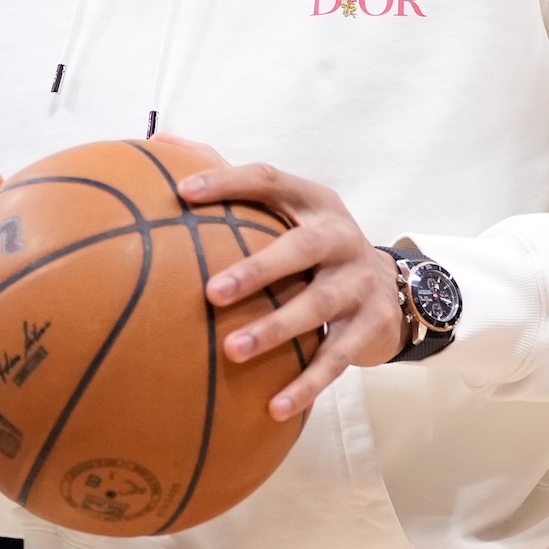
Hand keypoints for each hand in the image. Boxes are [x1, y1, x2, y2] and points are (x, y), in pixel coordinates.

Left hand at [177, 161, 405, 418]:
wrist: (391, 289)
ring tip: (231, 352)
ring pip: (317, 307)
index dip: (229, 182)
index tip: (183, 194)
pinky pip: (335, 359)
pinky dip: (306, 383)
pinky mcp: (370, 326)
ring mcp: (359, 282)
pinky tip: (272, 407)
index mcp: (313, 201)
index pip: (270, 179)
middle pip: (300, 248)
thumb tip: (158, 141)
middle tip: (211, 292)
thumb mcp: (284, 208)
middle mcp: (341, 236)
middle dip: (257, 269)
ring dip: (275, 330)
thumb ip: (227, 178)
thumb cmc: (311, 245)